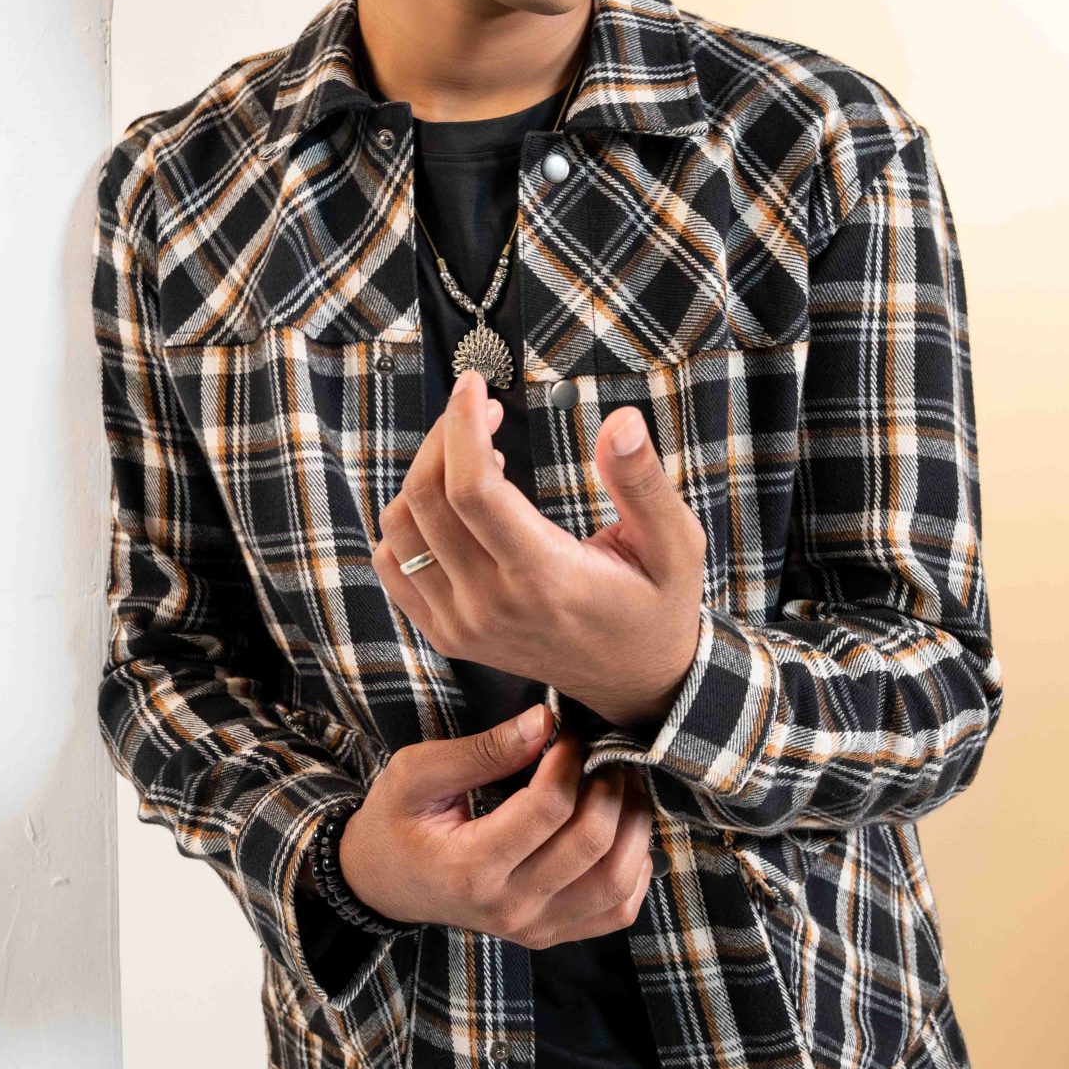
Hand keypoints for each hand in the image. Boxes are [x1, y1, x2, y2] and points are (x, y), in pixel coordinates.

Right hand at [337, 704, 654, 950]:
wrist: (381, 883)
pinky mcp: (551, 934)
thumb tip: (544, 721)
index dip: (568, 759)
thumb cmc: (396, 822)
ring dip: (631, 823)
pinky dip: (633, 867)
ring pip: (617, 879)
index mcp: (470, 867)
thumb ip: (481, 749)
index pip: (548, 808)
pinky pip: (618, 909)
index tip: (564, 733)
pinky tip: (619, 831)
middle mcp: (509, 906)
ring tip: (617, 785)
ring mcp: (534, 928)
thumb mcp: (416, 773)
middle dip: (608, 785)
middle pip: (591, 843)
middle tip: (600, 754)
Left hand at [370, 369, 705, 731]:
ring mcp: (461, 624)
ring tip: (476, 456)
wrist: (636, 683)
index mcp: (545, 578)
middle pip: (427, 498)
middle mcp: (491, 605)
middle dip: (445, 435)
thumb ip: (643, 483)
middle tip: (481, 409)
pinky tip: (452, 504)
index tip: (475, 384)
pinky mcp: (446, 633)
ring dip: (425, 475)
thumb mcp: (675, 544)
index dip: (462, 425)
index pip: (472, 490)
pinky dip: (408, 522)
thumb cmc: (657, 605)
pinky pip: (393, 565)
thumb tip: (621, 420)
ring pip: (401, 528)